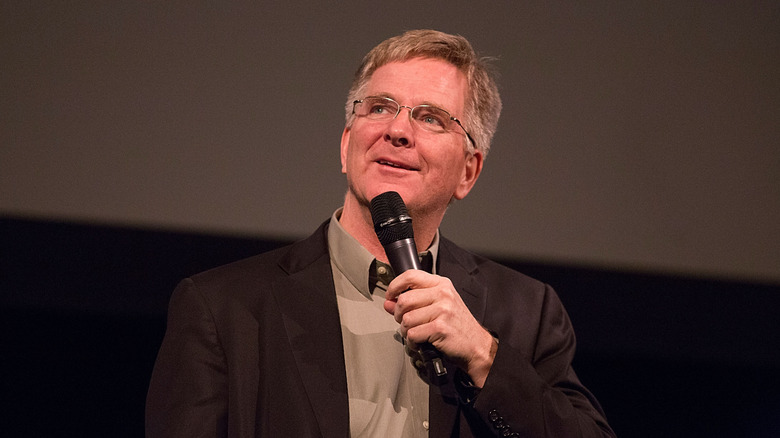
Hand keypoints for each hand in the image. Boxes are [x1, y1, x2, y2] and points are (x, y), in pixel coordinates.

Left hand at [384, 270, 495, 386]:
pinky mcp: (440, 328)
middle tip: (404, 321)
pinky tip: (420, 342)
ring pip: (406, 319)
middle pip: (404, 300)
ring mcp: (443, 310)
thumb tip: (388, 303)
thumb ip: (412, 302)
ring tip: (416, 333)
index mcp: (441, 284)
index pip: (410, 276)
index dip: (394, 286)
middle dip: (398, 314)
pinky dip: (412, 342)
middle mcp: (443, 294)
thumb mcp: (438, 306)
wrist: (477, 344)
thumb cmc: (457, 325)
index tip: (390, 296)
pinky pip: (413, 334)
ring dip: (406, 331)